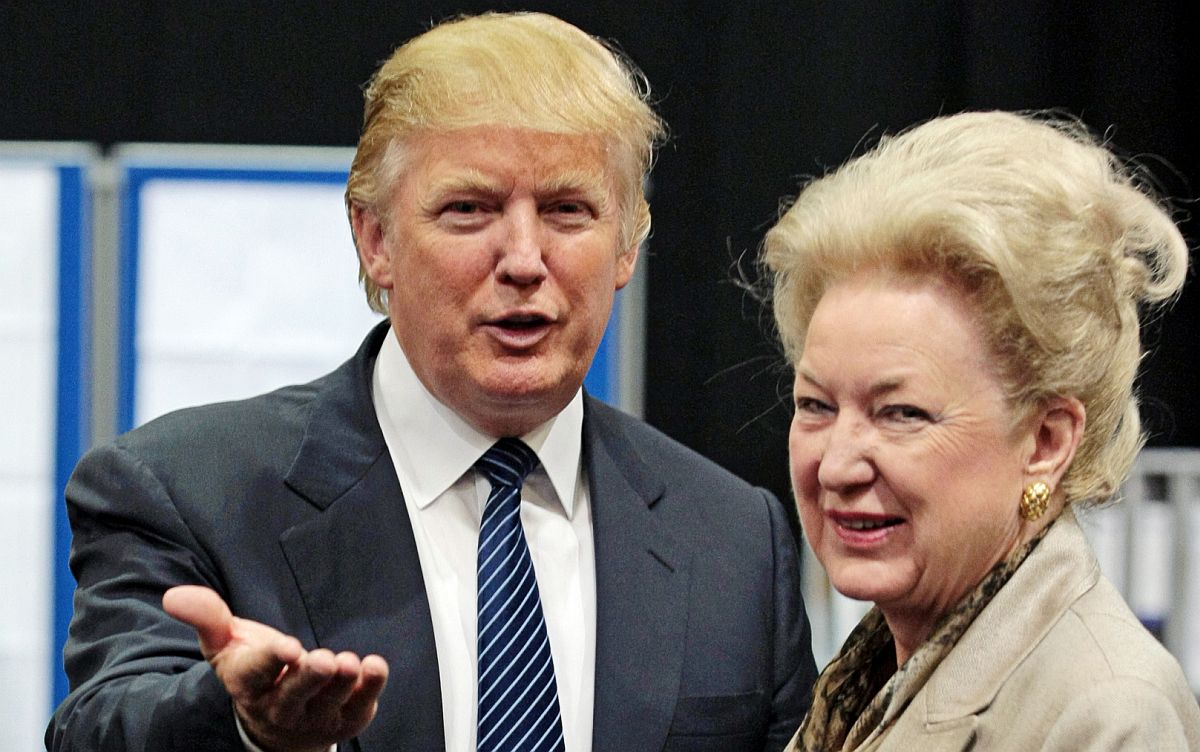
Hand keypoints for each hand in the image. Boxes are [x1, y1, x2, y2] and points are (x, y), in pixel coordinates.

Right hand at [163, 585, 388, 751]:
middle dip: (308, 677)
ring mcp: (315, 717)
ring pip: (328, 703)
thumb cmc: (254, 671)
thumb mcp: (226, 644)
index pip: (256, 674)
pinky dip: (370, 689)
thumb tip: (174, 595)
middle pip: (294, 694)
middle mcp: (280, 707)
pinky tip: (375, 667)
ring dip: (341, 684)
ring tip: (348, 662)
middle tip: (322, 659)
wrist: (277, 722)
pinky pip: (359, 707)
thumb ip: (207, 617)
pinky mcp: (345, 719)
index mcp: (248, 685)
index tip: (286, 645)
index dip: (270, 660)